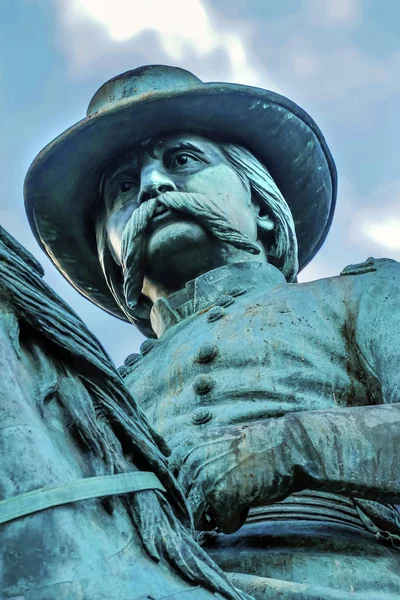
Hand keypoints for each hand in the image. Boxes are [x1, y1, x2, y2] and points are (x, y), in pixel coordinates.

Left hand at [169, 418, 296, 533]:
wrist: (285, 446)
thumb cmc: (253, 448)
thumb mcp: (215, 445)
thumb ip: (192, 462)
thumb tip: (173, 492)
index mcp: (186, 448)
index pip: (167, 483)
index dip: (185, 495)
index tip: (204, 493)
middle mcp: (190, 463)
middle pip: (182, 504)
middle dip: (201, 508)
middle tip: (224, 497)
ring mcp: (205, 481)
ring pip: (196, 518)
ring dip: (215, 517)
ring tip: (234, 501)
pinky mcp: (223, 498)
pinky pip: (222, 526)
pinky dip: (236, 521)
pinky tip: (247, 503)